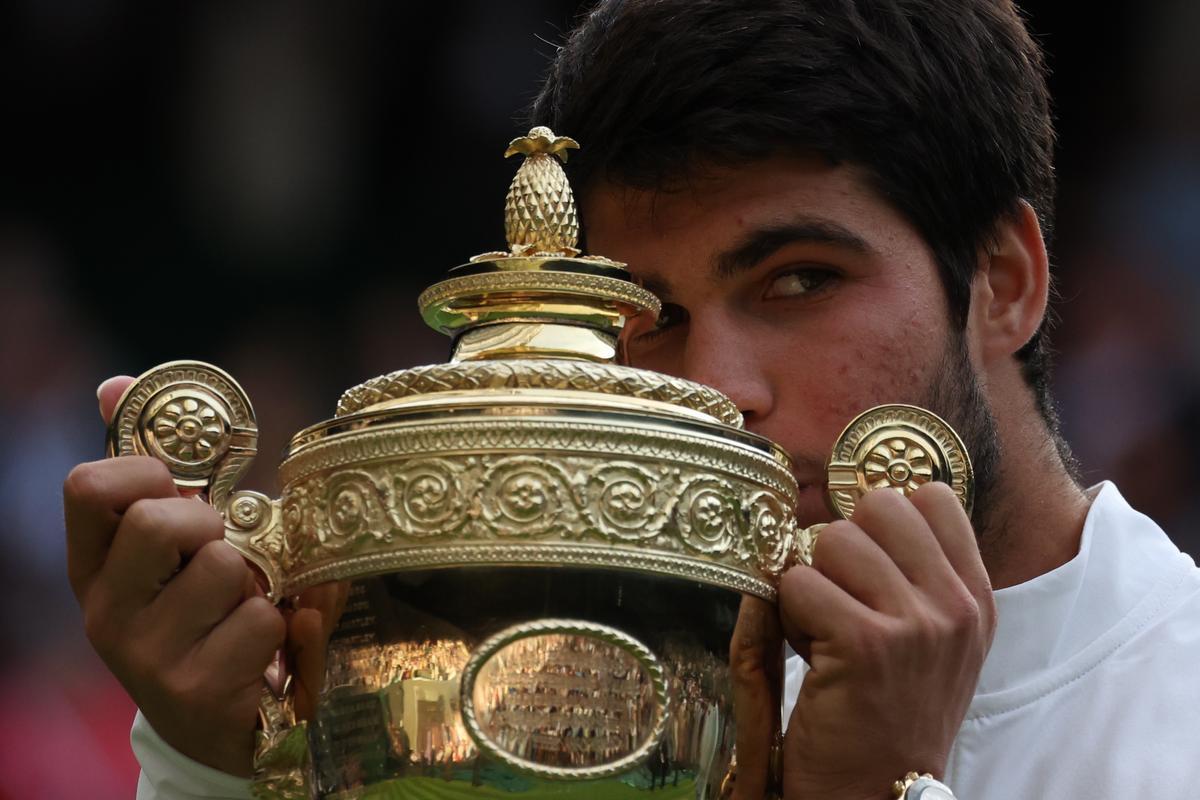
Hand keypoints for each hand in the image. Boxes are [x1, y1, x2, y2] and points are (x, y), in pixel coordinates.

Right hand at [63, 376, 285, 775]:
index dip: (146, 470)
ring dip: (258, 581)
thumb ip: (151, 473)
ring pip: (227, 567)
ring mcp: (146, 658)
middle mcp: (106, 613)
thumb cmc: (199, 614)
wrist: (216, 726)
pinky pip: (265, 619)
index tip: (179, 488)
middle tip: (224, 553)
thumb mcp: (169, 550)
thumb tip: (114, 384)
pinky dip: (285, 625)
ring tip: (247, 607)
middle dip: (213, 524)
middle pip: (162, 520)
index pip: (88, 486)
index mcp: (93, 568)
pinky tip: (268, 648)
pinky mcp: (197, 692)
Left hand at [778, 483, 996, 798]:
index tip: (869, 566)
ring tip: (825, 632)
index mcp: (975, 596)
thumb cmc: (892, 712)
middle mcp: (955, 605)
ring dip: (812, 583)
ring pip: (833, 540)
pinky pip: (800, 583)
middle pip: (878, 505)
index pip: (931, 496)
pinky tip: (811, 654)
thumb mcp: (934, 639)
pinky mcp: (865, 643)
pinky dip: (789, 615)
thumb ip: (918, 573)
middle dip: (842, 545)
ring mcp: (914, 623)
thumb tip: (872, 503)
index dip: (881, 520)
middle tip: (841, 600)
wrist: (880, 795)